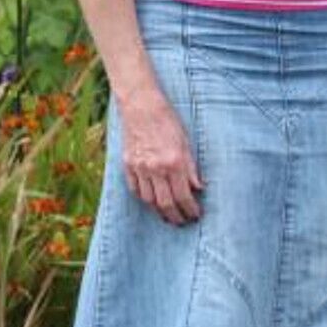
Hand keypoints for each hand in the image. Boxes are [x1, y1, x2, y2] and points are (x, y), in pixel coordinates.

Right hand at [119, 93, 202, 224]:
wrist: (141, 105)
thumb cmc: (167, 120)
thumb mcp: (186, 142)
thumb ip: (191, 168)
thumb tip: (199, 188)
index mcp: (174, 162)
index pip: (184, 196)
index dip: (191, 210)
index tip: (196, 215)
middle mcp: (156, 168)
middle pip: (166, 204)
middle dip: (177, 217)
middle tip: (183, 222)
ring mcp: (139, 167)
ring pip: (149, 201)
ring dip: (160, 212)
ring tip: (168, 215)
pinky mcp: (127, 164)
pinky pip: (135, 189)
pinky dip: (144, 199)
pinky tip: (152, 201)